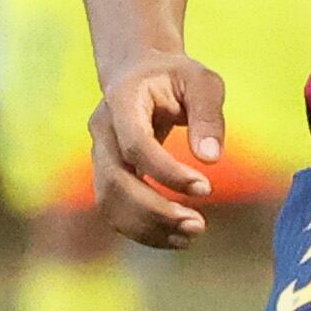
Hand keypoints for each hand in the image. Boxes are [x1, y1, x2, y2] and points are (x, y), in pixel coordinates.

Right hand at [90, 52, 226, 243]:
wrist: (139, 72)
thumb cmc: (175, 76)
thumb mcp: (201, 81)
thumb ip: (208, 114)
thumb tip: (211, 159)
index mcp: (121, 101)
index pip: (136, 145)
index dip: (167, 172)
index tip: (205, 188)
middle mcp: (102, 131)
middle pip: (115, 181)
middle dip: (155, 210)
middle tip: (198, 225)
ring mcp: (99, 154)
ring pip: (109, 202)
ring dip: (148, 227)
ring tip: (191, 235)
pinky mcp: (106, 174)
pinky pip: (114, 210)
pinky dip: (142, 230)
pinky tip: (176, 237)